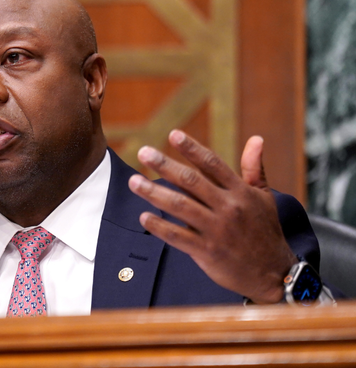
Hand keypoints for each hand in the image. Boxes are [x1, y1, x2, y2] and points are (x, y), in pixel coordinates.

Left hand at [128, 130, 297, 303]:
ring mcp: (217, 230)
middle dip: (165, 165)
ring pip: (180, 207)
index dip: (192, 148)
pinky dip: (159, 226)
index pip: (213, 164)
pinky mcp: (207, 251)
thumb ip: (254, 168)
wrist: (273, 273)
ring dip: (154, 193)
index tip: (173, 134)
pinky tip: (143, 217)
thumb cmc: (265, 230)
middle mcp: (228, 207)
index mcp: (240, 192)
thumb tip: (256, 139)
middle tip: (143, 152)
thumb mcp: (264, 197)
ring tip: (133, 181)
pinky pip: (178, 237)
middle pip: (191, 181)